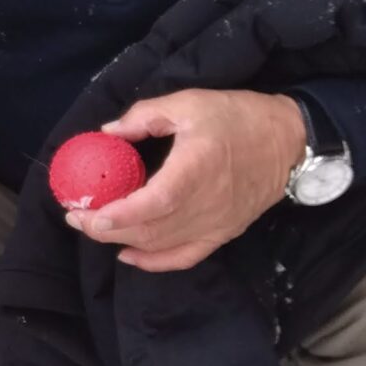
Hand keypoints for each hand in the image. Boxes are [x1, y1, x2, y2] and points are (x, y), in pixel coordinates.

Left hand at [64, 88, 305, 271]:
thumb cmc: (238, 116)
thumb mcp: (189, 103)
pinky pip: (185, 257)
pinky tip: (128, 254)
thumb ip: (144, 116)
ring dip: (123, 241)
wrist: (289, 140)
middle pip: (150, 230)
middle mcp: (207, 203)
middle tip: (76, 218)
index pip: (153, 203)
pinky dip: (154, 262)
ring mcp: (217, 224)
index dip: (118, 215)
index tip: (84, 213)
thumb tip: (106, 133)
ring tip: (95, 228)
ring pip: (162, 245)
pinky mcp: (224, 233)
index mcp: (197, 168)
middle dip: (105, 229)